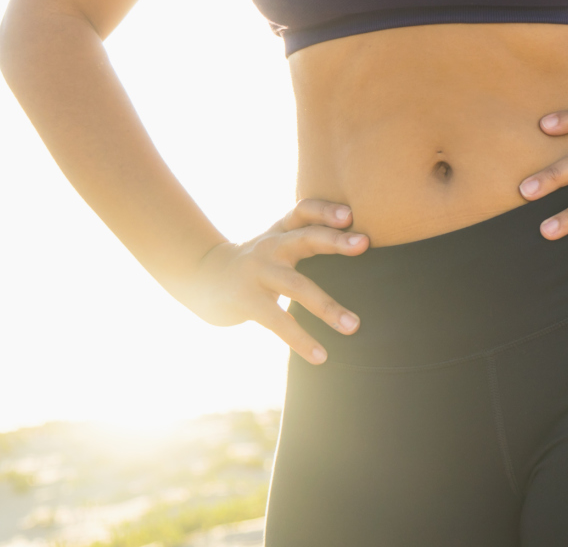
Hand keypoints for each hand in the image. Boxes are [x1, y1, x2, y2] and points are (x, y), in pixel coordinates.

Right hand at [180, 199, 368, 362]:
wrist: (202, 277)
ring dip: (327, 307)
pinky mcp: (247, 301)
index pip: (304, 211)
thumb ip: (307, 237)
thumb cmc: (255, 262)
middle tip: (364, 243)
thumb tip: (362, 243)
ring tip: (353, 327)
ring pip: (297, 286)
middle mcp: (270, 246)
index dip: (326, 210)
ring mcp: (257, 272)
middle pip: (304, 237)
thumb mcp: (276, 241)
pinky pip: (278, 321)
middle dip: (334, 240)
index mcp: (281, 229)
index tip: (350, 215)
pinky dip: (301, 339)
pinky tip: (321, 356)